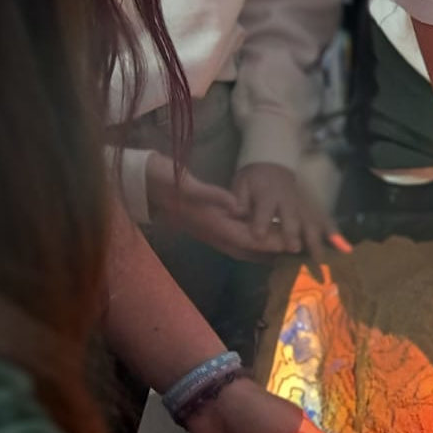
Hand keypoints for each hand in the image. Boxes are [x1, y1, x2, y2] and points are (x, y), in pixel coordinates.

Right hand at [146, 152, 286, 260]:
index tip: (289, 246)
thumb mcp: (184, 183)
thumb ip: (210, 194)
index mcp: (208, 222)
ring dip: (260, 250)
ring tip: (284, 250)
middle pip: (245, 248)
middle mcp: (209, 231)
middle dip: (269, 252)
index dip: (268, 243)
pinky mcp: (205, 224)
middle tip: (294, 252)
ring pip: (239, 246)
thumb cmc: (160, 180)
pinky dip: (249, 241)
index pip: (244, 238)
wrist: (138, 183)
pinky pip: (232, 238)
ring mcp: (206, 229)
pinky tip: (260, 237)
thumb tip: (235, 205)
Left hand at [233, 163, 344, 259]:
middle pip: (292, 218)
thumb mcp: (242, 184)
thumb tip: (237, 212)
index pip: (264, 210)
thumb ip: (239, 199)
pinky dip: (335, 234)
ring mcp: (304, 204)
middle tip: (295, 249)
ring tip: (322, 258)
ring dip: (318, 239)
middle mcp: (289, 201)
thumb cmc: (254, 179)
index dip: (260, 222)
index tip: (258, 236)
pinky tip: (344, 249)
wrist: (272, 163)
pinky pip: (326, 221)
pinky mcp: (313, 208)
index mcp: (268, 195)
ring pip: (312, 222)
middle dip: (293, 233)